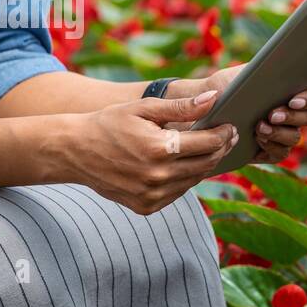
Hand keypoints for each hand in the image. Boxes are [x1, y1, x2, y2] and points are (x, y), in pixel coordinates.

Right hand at [60, 90, 236, 214]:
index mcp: (160, 149)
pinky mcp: (147, 207)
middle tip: (228, 136)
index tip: (231, 126)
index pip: (208, 143)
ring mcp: (152, 195)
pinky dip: (186, 178)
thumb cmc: (110, 123)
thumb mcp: (144, 108)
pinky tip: (186, 164)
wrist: (75, 152)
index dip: (224, 133)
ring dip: (206, 164)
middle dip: (221, 148)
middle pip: (206, 163)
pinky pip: (178, 193)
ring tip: (209, 148)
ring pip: (195, 180)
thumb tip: (214, 99)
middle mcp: (158, 176)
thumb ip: (181, 107)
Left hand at [169, 66, 306, 164]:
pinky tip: (257, 142)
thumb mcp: (244, 73)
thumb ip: (264, 71)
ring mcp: (284, 132)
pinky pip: (281, 154)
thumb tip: (278, 67)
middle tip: (271, 115)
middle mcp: (294, 113)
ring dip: (279, 133)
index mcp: (295, 91)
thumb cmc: (228, 85)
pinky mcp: (271, 150)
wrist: (206, 107)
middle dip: (291, 117)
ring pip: (295, 137)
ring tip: (259, 128)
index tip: (293, 100)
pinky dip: (271, 148)